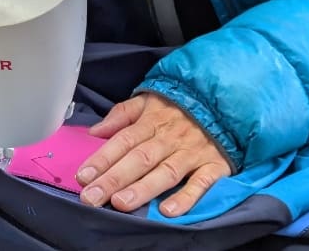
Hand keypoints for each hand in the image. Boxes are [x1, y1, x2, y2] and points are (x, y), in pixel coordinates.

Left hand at [75, 94, 231, 216]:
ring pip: (165, 172)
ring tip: (120, 203)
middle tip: (91, 197)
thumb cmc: (181, 104)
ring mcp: (193, 152)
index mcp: (153, 120)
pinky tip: (168, 211)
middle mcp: (170, 137)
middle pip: (139, 158)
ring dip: (143, 188)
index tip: (82, 176)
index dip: (103, 158)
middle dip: (114, 179)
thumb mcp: (150, 99)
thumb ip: (122, 114)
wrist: (226, 98)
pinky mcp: (214, 165)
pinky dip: (186, 197)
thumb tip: (95, 132)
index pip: (124, 140)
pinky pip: (201, 183)